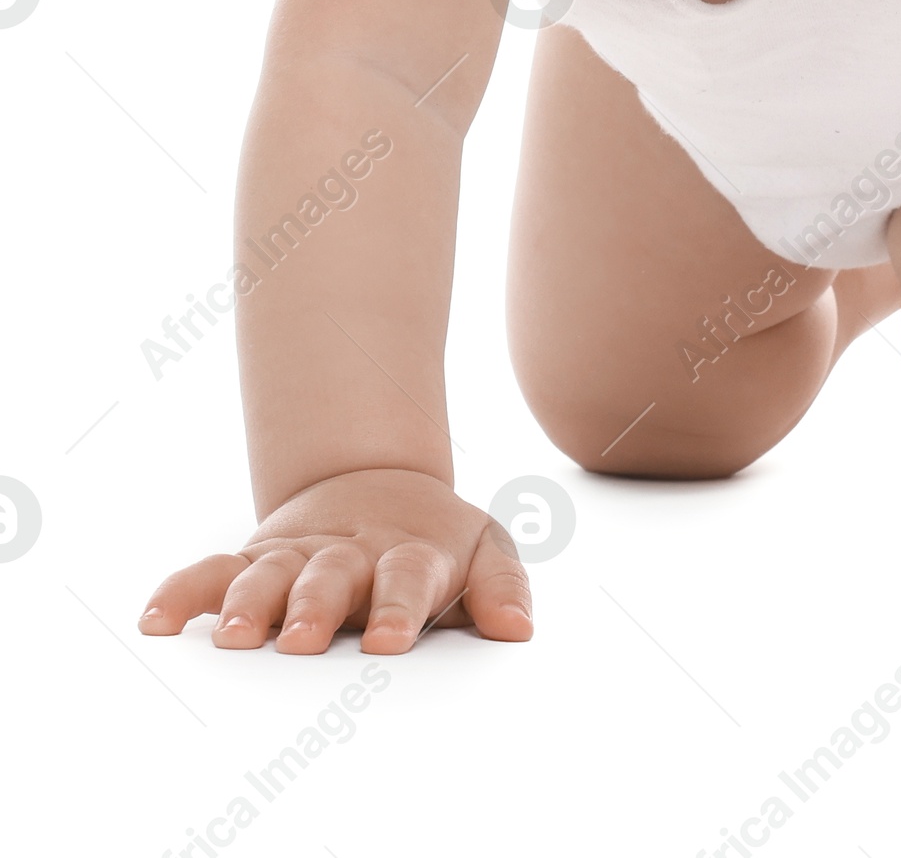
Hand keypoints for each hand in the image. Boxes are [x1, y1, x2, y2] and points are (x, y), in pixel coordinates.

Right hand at [138, 468, 531, 653]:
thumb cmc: (436, 541)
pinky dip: (185, 591)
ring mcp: (300, 555)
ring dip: (248, 604)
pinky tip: (156, 619)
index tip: (387, 641)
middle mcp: (350, 554)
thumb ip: (502, 586)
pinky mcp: (258, 558)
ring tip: (229, 637)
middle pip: (330, 577)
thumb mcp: (483, 549)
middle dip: (313, 608)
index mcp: (409, 554)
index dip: (398, 608)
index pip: (407, 579)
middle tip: (298, 641)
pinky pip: (214, 572)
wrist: (381, 484)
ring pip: (269, 574)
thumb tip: (518, 628)